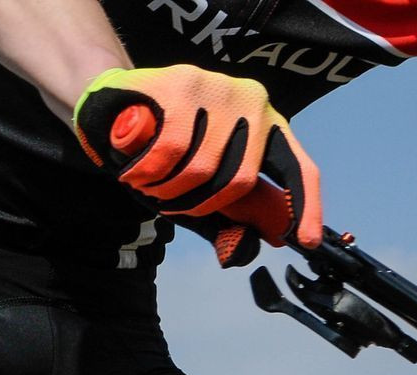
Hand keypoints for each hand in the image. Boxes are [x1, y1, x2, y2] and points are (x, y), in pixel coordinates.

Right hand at [73, 65, 320, 265]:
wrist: (113, 104)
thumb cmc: (161, 148)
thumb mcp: (197, 188)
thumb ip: (225, 218)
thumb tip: (251, 247)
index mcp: (266, 126)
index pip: (298, 167)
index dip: (304, 207)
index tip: (304, 241)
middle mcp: (252, 102)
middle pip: (238, 180)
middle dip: (196, 205)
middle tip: (168, 203)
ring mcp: (220, 89)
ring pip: (201, 169)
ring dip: (165, 190)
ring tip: (146, 181)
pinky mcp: (184, 85)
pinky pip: (171, 152)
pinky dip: (148, 172)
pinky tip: (134, 169)